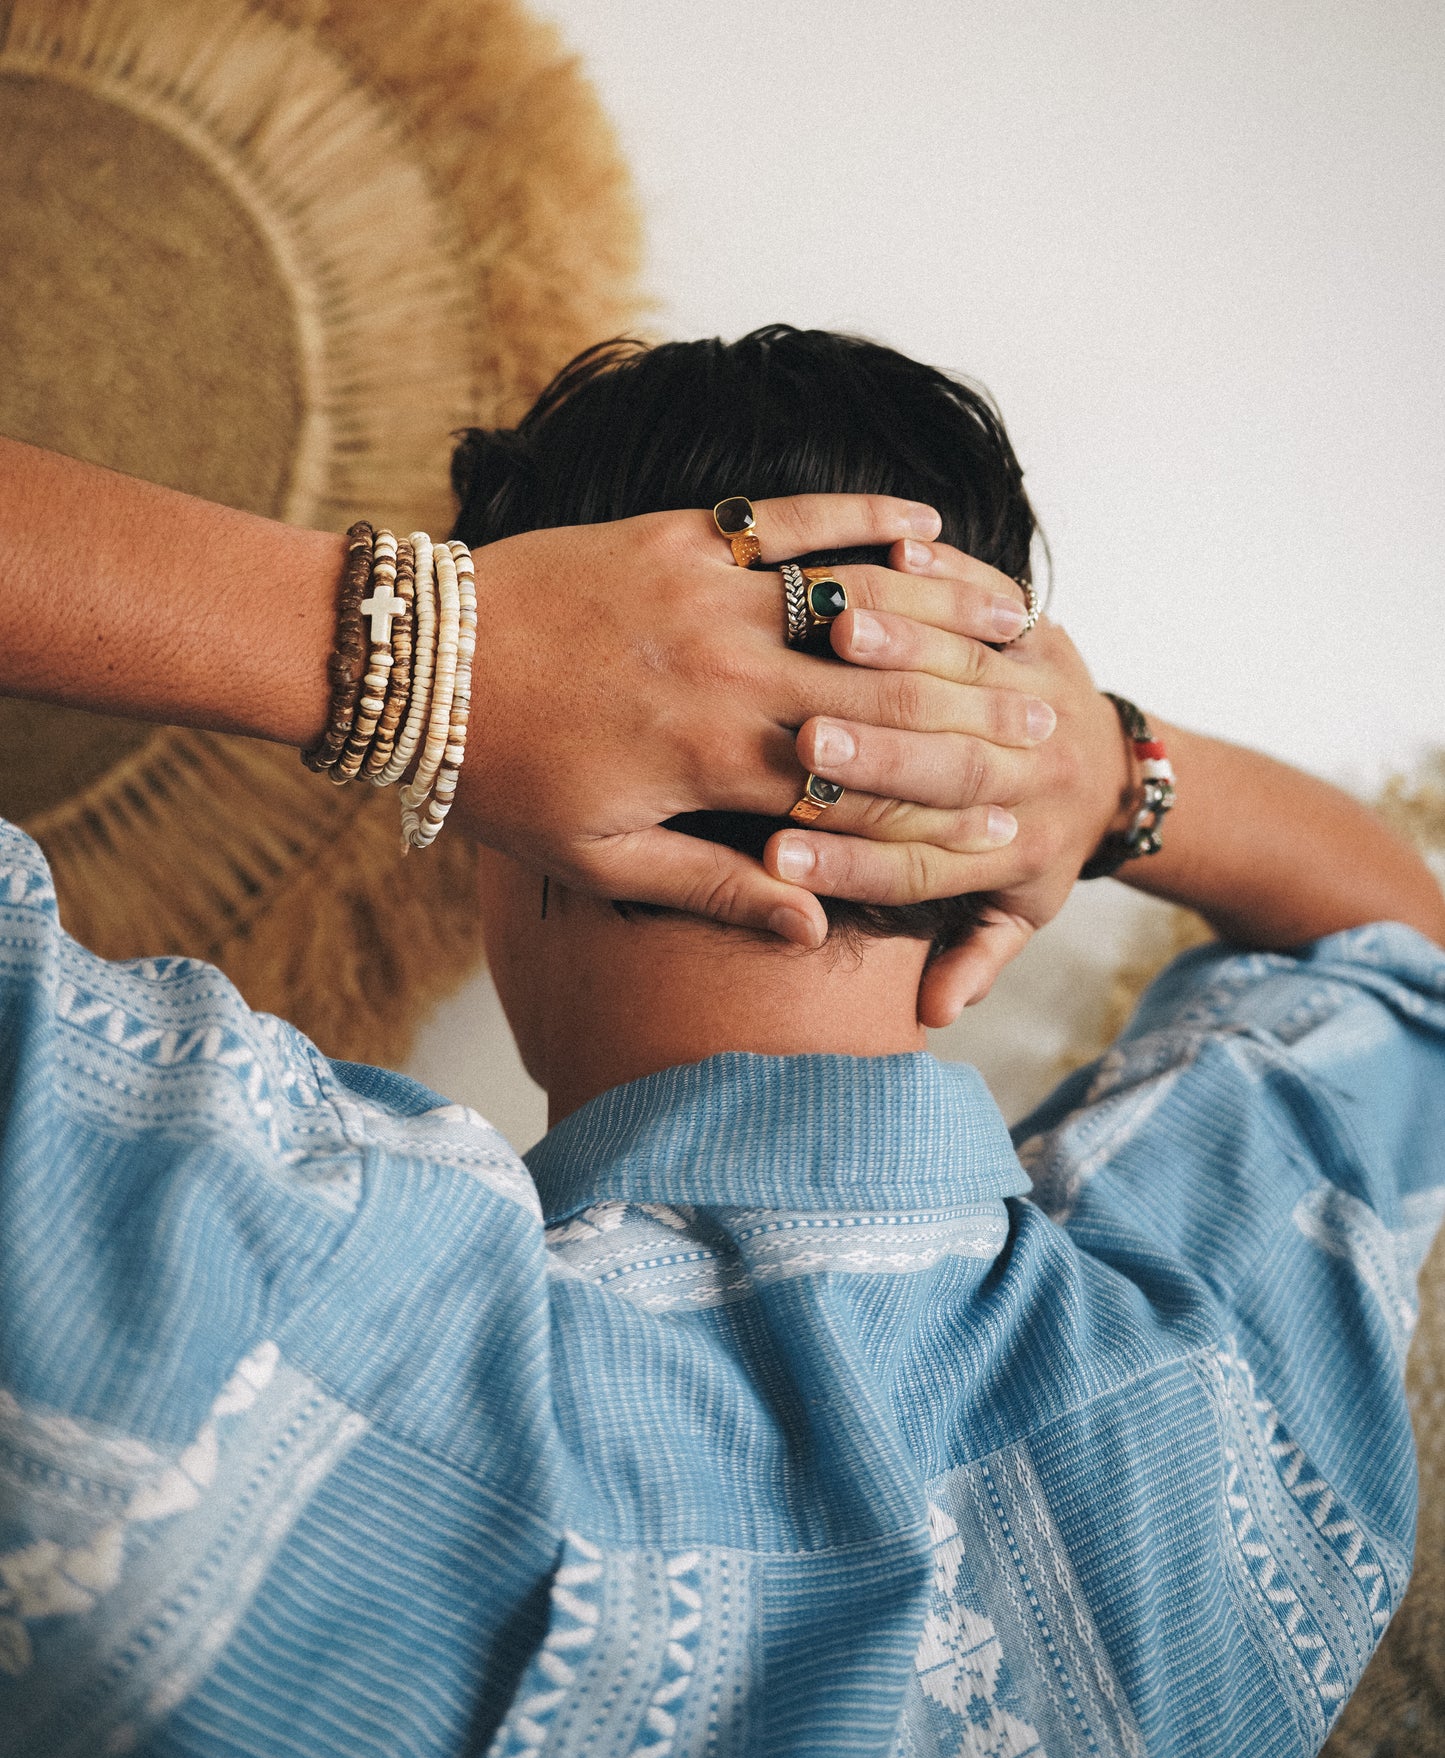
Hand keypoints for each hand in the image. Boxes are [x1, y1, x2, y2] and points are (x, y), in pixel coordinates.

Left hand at [457, 498, 1064, 947]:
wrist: (415, 663)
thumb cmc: (499, 772)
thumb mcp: (597, 857)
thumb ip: (713, 886)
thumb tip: (808, 927)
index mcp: (715, 761)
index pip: (854, 786)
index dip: (936, 803)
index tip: (1006, 812)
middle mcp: (732, 672)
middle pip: (880, 694)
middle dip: (968, 713)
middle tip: (1048, 724)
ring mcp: (712, 593)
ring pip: (856, 605)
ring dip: (944, 619)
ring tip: (1018, 631)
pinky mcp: (684, 536)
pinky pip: (794, 522)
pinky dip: (863, 522)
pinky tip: (923, 527)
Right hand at [761, 539, 1131, 1021]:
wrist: (1122, 774)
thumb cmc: (1040, 847)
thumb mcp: (1017, 915)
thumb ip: (973, 956)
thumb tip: (935, 1016)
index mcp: (1009, 853)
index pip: (918, 866)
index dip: (848, 864)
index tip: (777, 860)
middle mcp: (1028, 777)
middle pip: (945, 769)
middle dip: (874, 756)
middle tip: (804, 743)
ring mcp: (1038, 697)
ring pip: (967, 675)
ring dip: (905, 651)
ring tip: (835, 635)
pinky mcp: (1039, 635)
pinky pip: (997, 600)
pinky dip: (952, 574)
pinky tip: (896, 548)